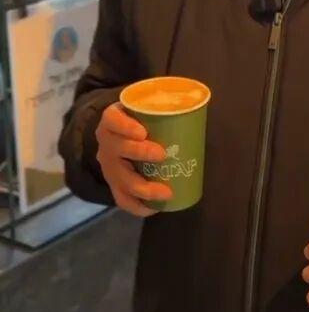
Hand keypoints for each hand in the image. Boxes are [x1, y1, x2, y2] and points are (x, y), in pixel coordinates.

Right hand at [95, 102, 170, 216]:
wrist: (117, 135)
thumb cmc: (139, 119)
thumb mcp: (145, 108)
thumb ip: (164, 106)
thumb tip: (199, 104)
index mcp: (112, 120)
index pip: (112, 120)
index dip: (124, 126)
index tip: (143, 132)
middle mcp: (106, 143)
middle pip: (117, 149)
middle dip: (139, 153)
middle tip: (162, 154)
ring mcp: (108, 166)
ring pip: (120, 179)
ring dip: (143, 188)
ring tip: (166, 192)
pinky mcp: (114, 184)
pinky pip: (122, 199)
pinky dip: (138, 206)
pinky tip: (155, 208)